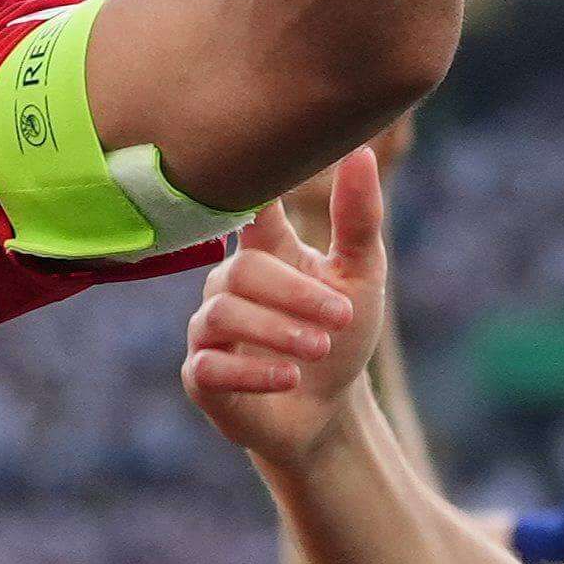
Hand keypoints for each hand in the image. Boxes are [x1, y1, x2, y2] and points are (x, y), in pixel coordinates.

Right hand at [180, 152, 385, 466]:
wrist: (329, 412)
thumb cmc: (342, 334)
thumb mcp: (362, 276)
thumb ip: (357, 218)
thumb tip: (359, 151)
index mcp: (264, 251)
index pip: (242, 207)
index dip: (239, 189)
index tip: (246, 166)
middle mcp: (227, 284)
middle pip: (243, 271)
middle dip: (296, 294)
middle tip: (342, 315)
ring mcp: (208, 331)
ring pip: (223, 314)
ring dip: (278, 331)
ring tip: (321, 349)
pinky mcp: (201, 377)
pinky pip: (210, 365)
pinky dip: (253, 371)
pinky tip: (290, 377)